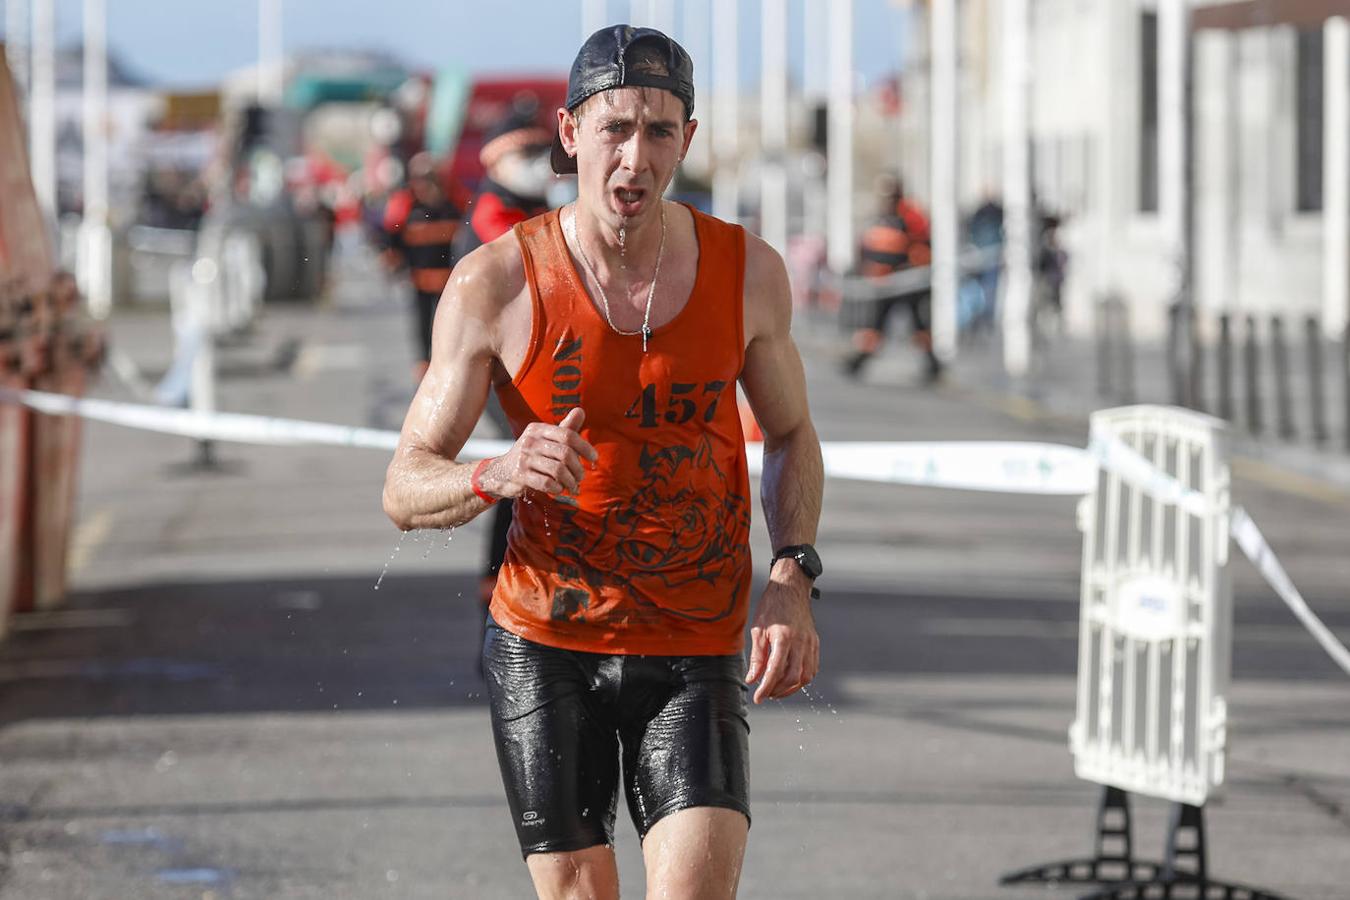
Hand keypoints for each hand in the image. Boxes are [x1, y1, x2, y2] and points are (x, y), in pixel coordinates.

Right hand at [480, 407, 597, 498]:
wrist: (501, 472)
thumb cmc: (530, 455)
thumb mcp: (545, 439)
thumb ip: (565, 428)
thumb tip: (581, 410)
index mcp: (539, 429)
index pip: (568, 435)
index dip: (585, 447)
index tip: (594, 458)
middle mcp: (531, 440)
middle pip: (565, 454)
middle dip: (578, 468)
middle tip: (581, 477)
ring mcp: (524, 458)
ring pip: (558, 470)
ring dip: (570, 481)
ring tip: (573, 487)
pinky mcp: (520, 475)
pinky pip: (546, 482)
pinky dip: (557, 488)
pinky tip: (559, 489)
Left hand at [745, 568, 818, 703]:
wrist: (791, 589)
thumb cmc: (772, 608)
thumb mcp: (758, 630)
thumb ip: (757, 657)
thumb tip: (752, 679)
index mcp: (784, 638)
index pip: (775, 671)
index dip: (766, 688)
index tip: (758, 698)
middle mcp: (800, 643)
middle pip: (793, 678)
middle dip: (778, 690)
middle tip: (766, 693)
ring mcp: (810, 643)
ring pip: (806, 676)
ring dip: (791, 688)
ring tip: (777, 690)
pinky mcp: (815, 643)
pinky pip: (813, 668)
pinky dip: (802, 679)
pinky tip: (791, 680)